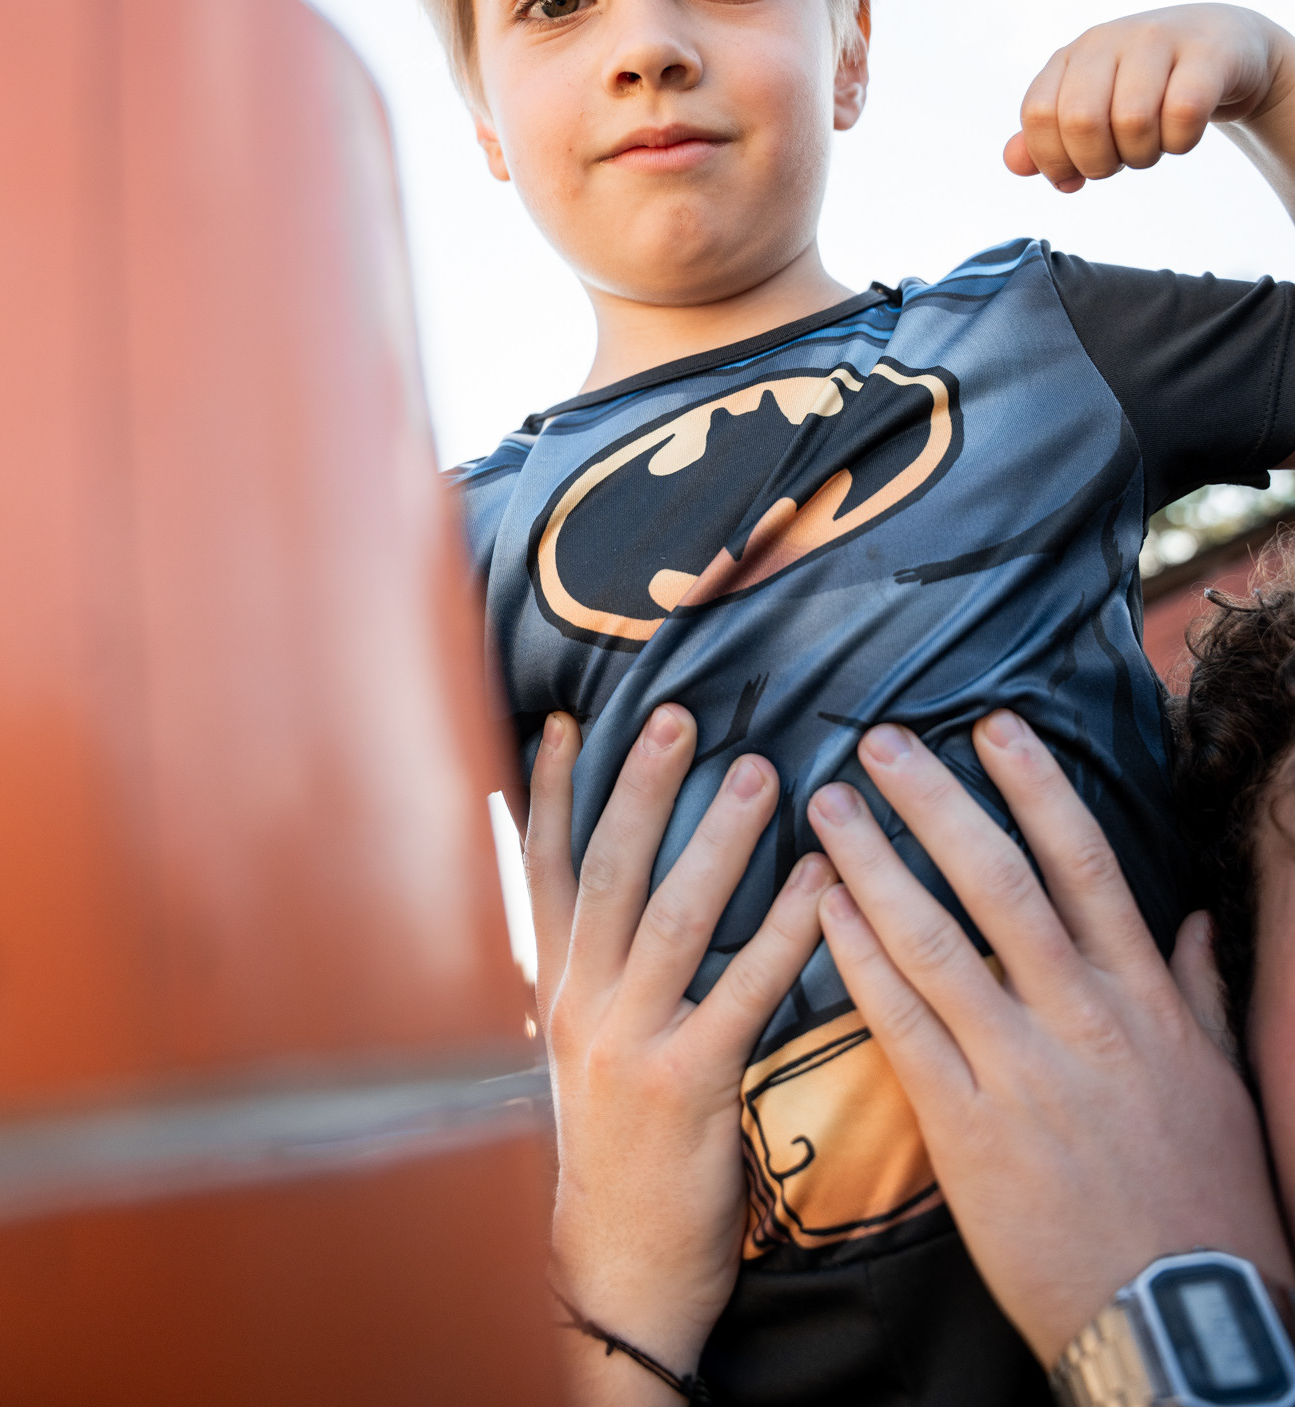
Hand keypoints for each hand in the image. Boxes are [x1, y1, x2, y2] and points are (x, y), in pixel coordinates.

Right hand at [527, 703, 834, 1401]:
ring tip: (761, 773)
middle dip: (642, 786)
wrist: (615, 1274)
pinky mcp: (686, 1086)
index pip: (542, 870)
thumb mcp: (578, 1054)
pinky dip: (783, 932)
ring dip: (716, 838)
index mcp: (553, 989)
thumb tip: (619, 897)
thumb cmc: (614, 1153)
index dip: (552, 791)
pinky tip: (824, 887)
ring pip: (670, 916)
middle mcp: (578, 1004)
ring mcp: (626, 1043)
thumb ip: (595, 973)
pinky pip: (741, 991)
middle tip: (681, 715)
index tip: (570, 719)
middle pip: (607, 871)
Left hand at [805, 710, 1292, 1367]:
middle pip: (998, 881)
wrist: (1172, 1314)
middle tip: (880, 740)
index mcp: (1141, 997)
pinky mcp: (966, 1124)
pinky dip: (858, 958)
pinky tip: (823, 909)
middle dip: (934, 802)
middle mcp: (1079, 1015)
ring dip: (873, 863)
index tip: (994, 725)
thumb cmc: (1201, 1198)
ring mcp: (1020, 1066)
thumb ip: (1197, 991)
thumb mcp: (1218, 1081)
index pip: (1084, 865)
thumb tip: (1190, 924)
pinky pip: (901, 1023)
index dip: (1036, 788)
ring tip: (827, 805)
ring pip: (934, 939)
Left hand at [1005, 3, 1294, 195]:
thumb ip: (1048, 138)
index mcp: (1071, 56)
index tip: (1073, 176)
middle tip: (1117, 163)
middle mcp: (1108, 40)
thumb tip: (1013, 163)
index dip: (1052, 160)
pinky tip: (1183, 136)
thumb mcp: (1092, 107)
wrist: (1223, 46)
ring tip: (1152, 147)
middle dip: (1097, 163)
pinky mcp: (1206, 54)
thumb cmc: (1147, 87)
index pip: (1038, 114)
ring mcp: (1158, 40)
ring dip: (1142, 155)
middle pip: (1080, 120)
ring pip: (1132, 120)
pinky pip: (1183, 113)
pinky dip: (1180, 143)